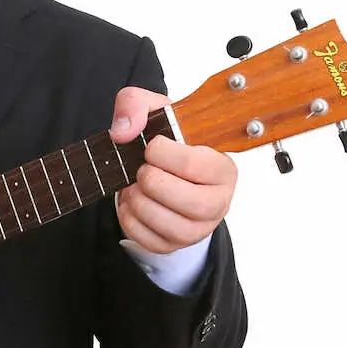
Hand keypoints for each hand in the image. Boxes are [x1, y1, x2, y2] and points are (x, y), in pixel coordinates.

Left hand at [109, 86, 236, 253]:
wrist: (159, 166)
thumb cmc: (165, 140)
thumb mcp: (153, 110)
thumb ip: (136, 104)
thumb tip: (124, 132)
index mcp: (222, 168)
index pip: (195, 165)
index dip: (163, 154)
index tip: (152, 146)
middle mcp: (219, 201)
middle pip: (191, 202)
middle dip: (153, 182)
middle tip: (142, 169)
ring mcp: (198, 228)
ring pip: (172, 227)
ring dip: (141, 203)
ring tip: (134, 185)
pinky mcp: (174, 244)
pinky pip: (151, 242)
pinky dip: (131, 221)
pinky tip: (131, 202)